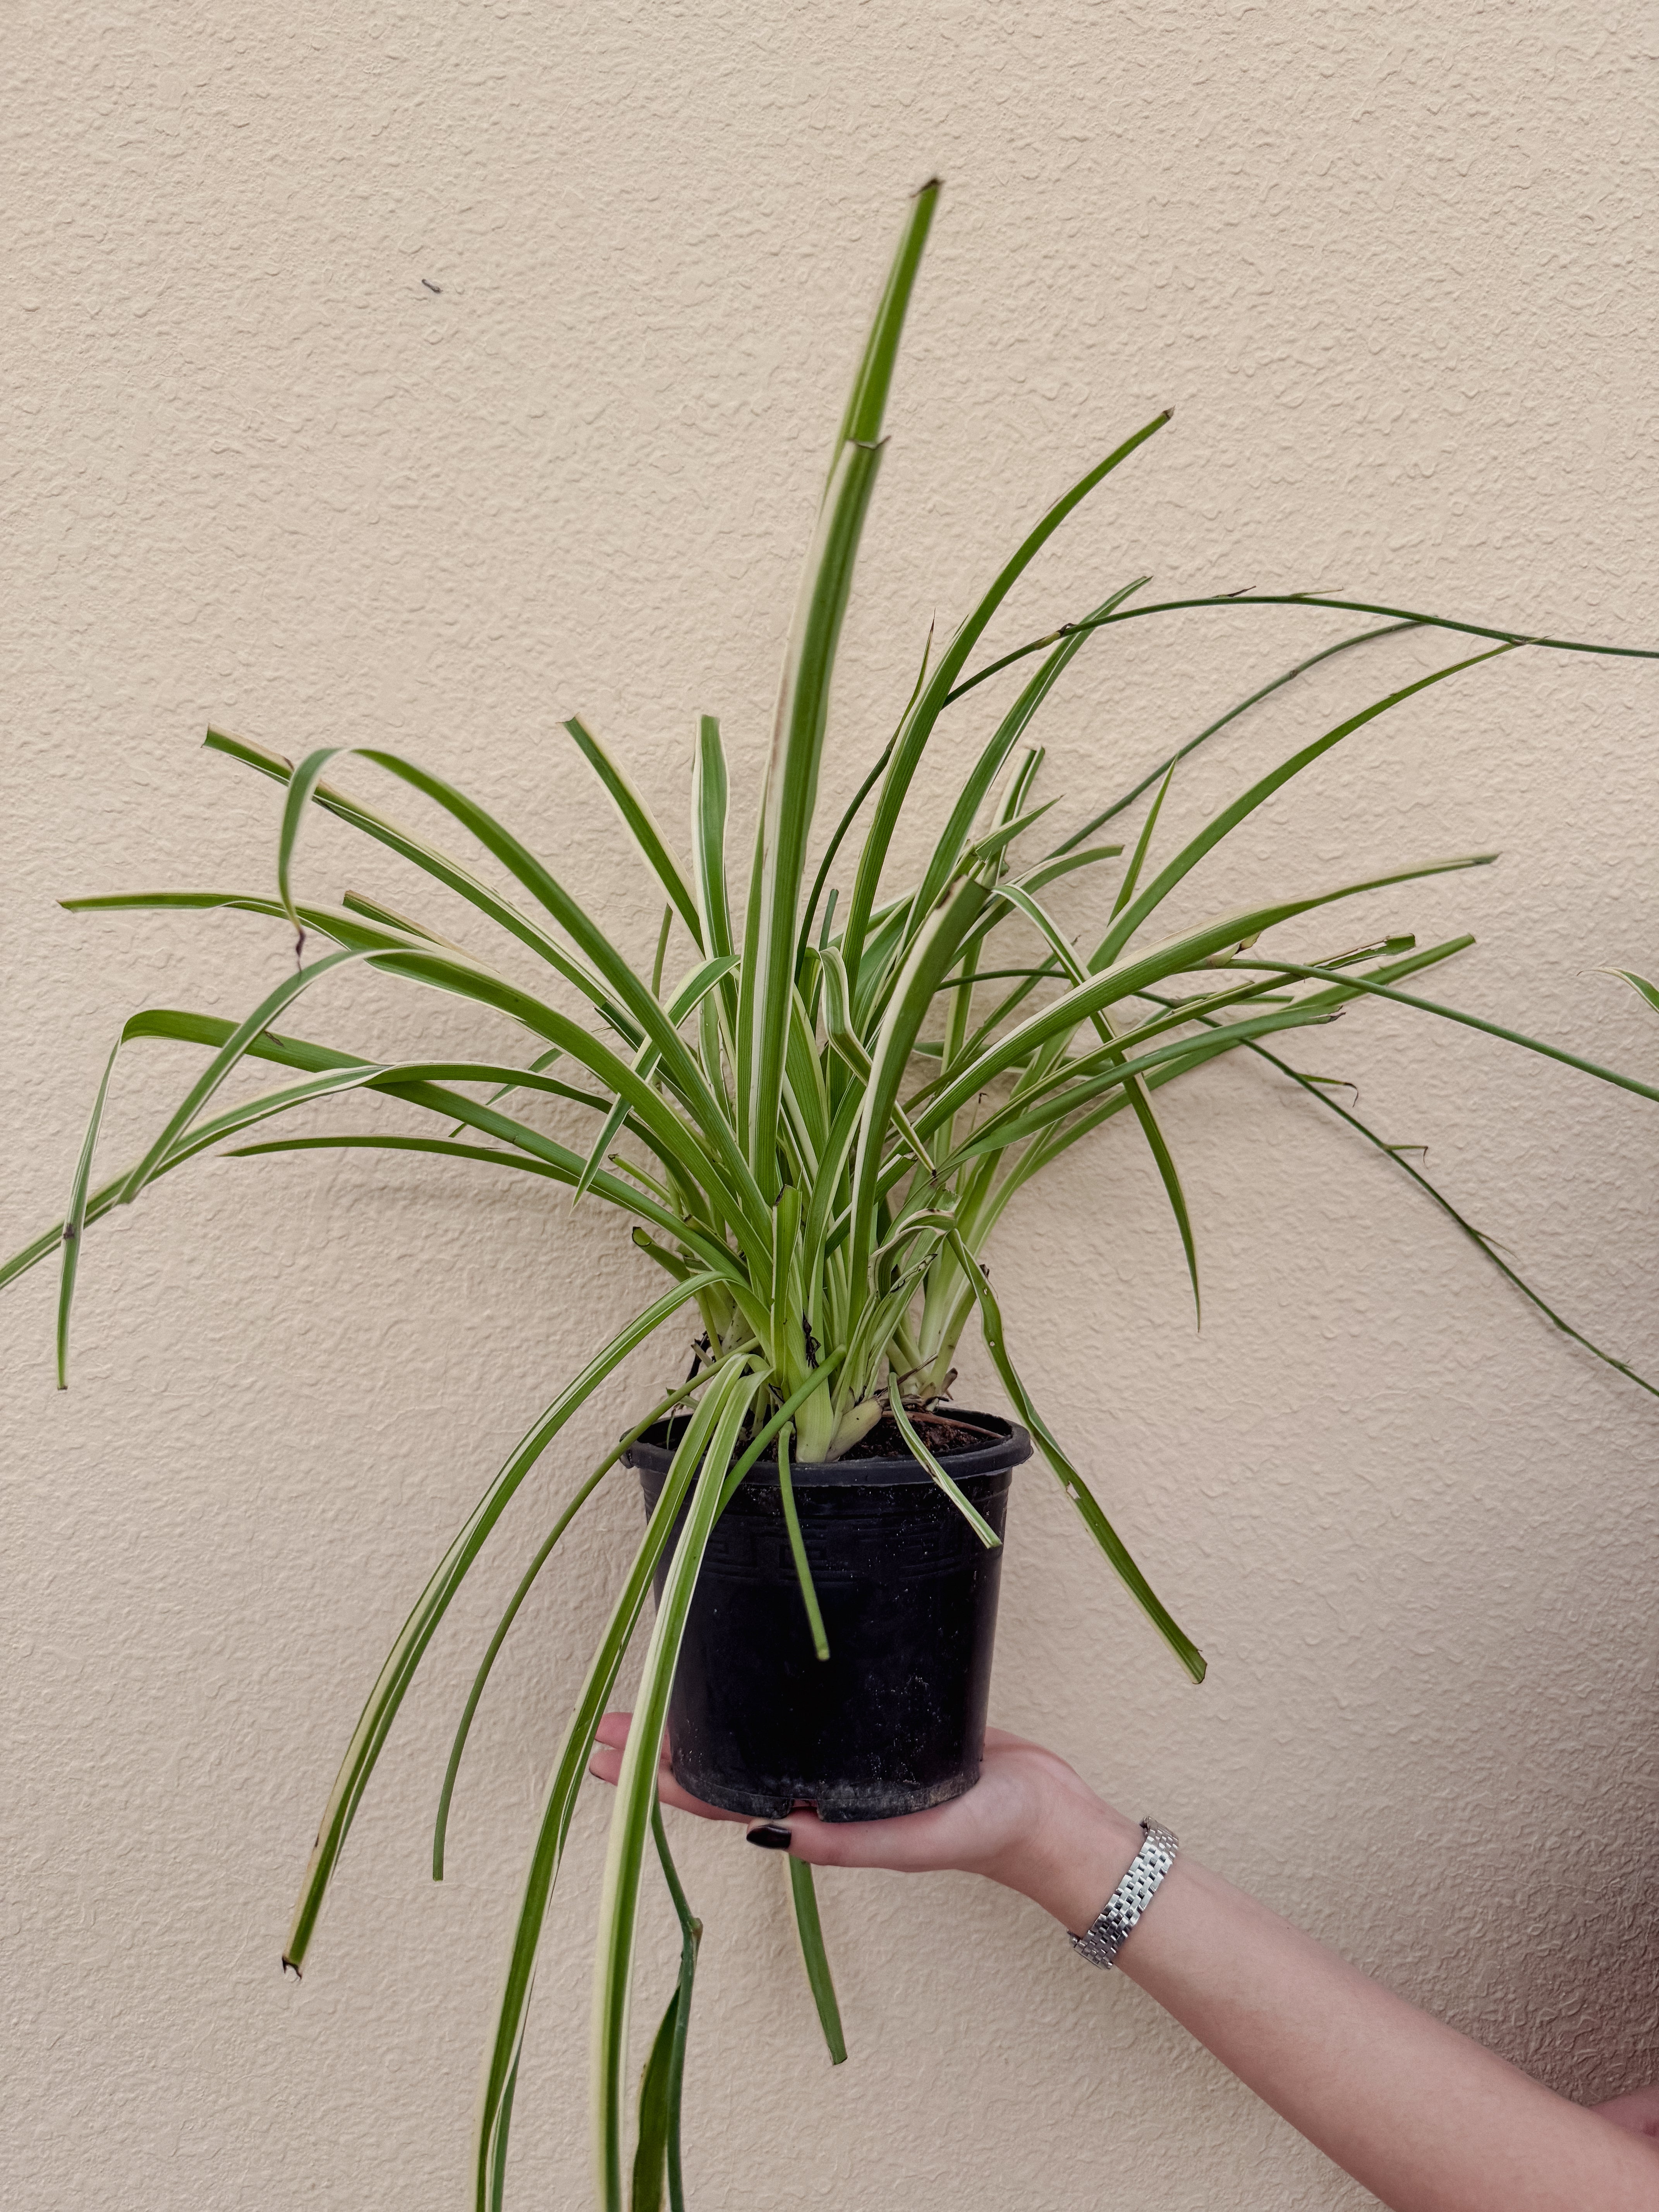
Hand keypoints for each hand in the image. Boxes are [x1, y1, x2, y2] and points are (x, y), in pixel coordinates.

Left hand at [588, 1713, 1142, 1931]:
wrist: (1045, 1814)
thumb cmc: (985, 1830)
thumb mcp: (916, 1837)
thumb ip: (849, 1842)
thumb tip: (772, 1834)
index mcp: (817, 1818)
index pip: (718, 1795)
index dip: (659, 1775)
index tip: (605, 1754)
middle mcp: (820, 1787)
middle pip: (724, 1764)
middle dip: (663, 1744)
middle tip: (606, 1719)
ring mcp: (844, 1757)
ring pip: (757, 1736)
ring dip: (706, 1718)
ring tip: (659, 1689)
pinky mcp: (877, 1724)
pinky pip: (804, 1712)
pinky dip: (765, 1697)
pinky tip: (750, 1670)